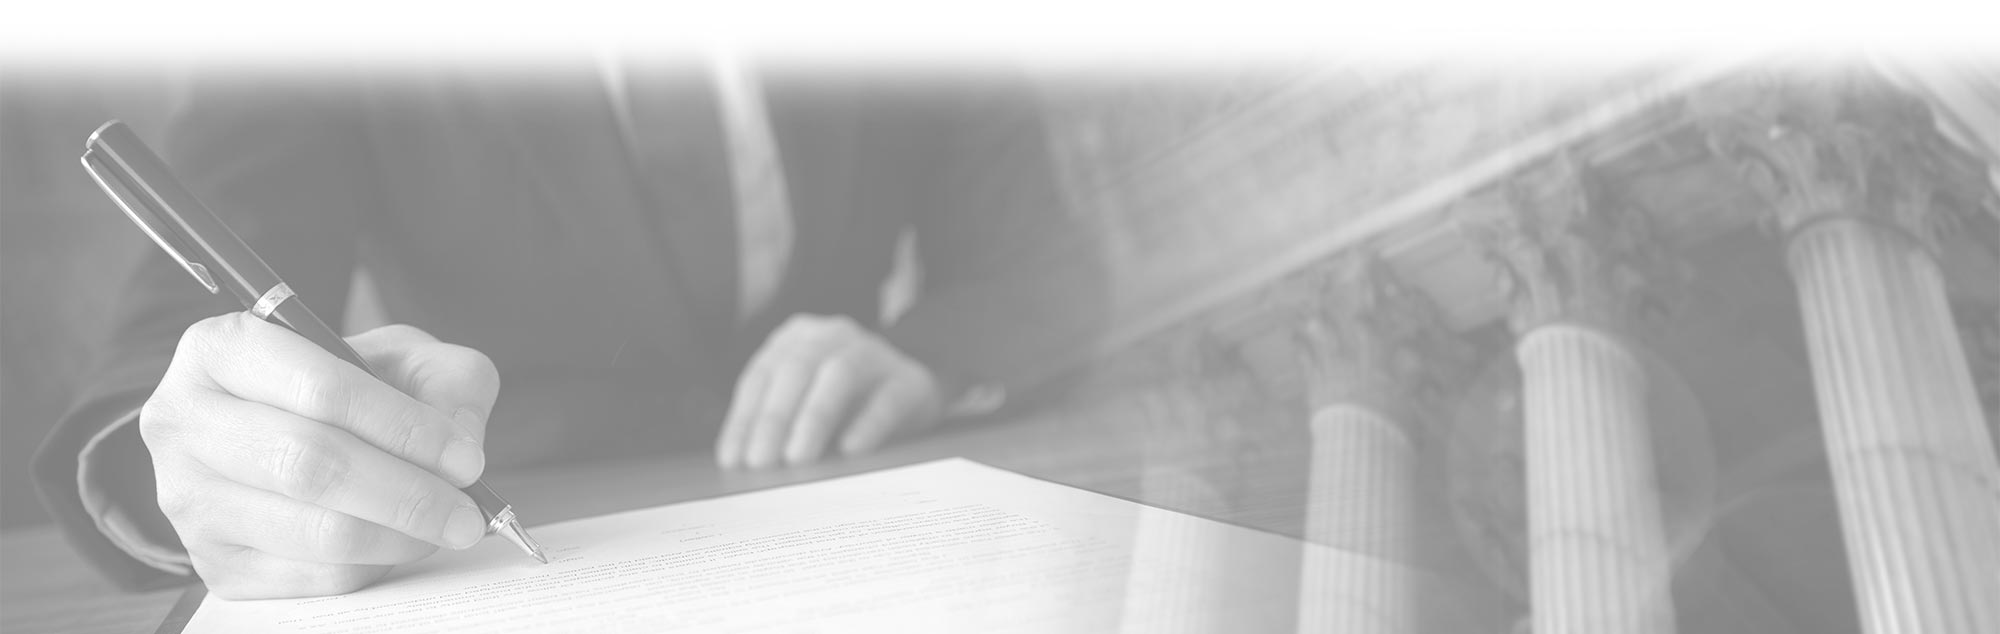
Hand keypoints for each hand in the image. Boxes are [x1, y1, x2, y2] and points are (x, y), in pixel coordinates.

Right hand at [141, 317, 498, 598]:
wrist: (291, 432)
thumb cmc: (348, 387)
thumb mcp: (403, 356)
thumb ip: (446, 382)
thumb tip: (459, 445)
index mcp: (222, 348)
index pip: (319, 388)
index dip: (403, 428)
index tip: (465, 458)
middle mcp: (183, 422)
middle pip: (310, 465)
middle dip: (408, 494)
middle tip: (468, 512)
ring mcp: (188, 499)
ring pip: (313, 530)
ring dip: (398, 536)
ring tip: (445, 527)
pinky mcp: (213, 563)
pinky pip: (310, 577)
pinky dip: (371, 566)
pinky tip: (397, 543)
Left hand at [715, 314, 942, 469]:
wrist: (915, 387)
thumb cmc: (846, 402)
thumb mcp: (806, 401)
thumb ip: (779, 423)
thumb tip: (746, 465)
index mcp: (797, 338)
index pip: (762, 376)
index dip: (744, 418)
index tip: (733, 459)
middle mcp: (833, 336)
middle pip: (796, 370)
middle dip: (773, 419)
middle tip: (760, 463)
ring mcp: (875, 352)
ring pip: (839, 375)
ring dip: (813, 418)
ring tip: (797, 459)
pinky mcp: (910, 379)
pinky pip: (887, 399)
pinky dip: (867, 424)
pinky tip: (851, 449)